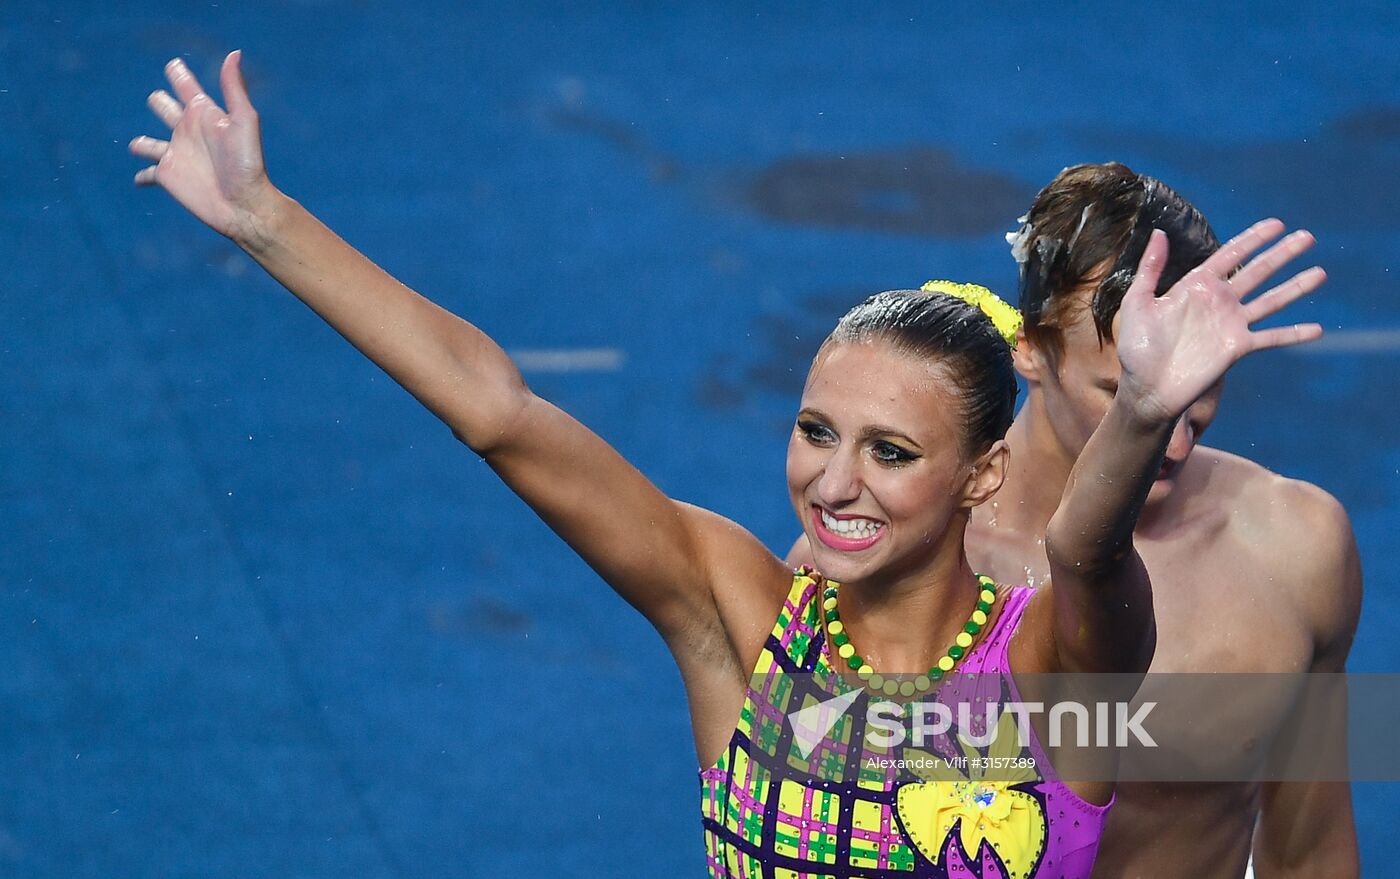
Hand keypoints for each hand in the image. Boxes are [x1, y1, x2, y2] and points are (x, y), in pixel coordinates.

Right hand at [130, 52, 276, 243]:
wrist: (244, 204)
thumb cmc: (247, 163)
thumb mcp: (243, 120)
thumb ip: (233, 88)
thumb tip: (234, 53)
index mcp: (203, 113)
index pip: (185, 86)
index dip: (178, 74)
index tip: (174, 65)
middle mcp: (187, 131)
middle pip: (163, 108)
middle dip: (160, 102)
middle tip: (161, 101)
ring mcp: (176, 154)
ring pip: (148, 143)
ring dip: (142, 143)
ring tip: (140, 145)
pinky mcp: (167, 177)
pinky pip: (148, 175)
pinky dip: (142, 176)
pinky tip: (140, 180)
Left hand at [1116, 219, 1324, 421]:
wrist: (1146, 388)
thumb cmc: (1137, 347)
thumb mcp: (1138, 301)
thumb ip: (1150, 267)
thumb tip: (1161, 232)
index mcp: (1196, 285)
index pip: (1231, 255)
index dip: (1253, 238)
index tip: (1277, 223)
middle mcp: (1219, 301)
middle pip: (1258, 271)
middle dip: (1282, 254)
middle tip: (1308, 237)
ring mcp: (1230, 324)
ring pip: (1271, 300)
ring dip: (1296, 287)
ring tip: (1321, 272)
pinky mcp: (1237, 348)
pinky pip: (1271, 338)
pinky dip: (1294, 334)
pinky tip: (1318, 329)